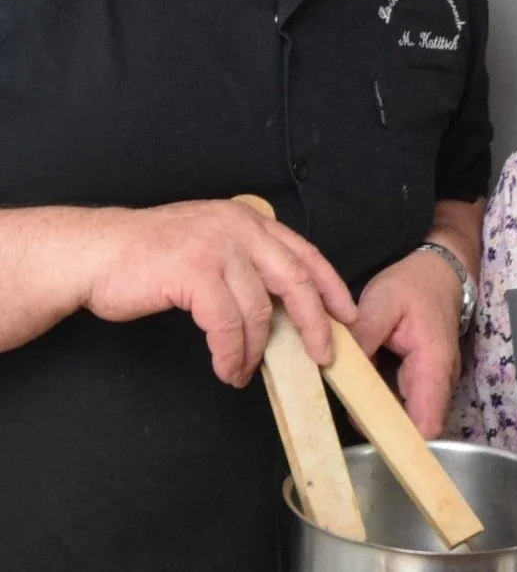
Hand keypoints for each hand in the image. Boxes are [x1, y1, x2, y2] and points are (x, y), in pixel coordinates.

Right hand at [81, 200, 356, 387]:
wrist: (97, 251)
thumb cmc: (149, 254)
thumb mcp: (208, 240)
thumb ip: (244, 259)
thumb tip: (280, 301)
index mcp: (247, 219)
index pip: (305, 252)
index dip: (331, 285)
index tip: (347, 314)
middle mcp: (238, 227)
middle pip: (295, 279)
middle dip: (313, 322)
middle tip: (323, 354)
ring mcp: (217, 247)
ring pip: (259, 310)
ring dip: (256, 350)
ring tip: (245, 370)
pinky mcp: (195, 272)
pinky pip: (227, 325)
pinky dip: (231, 353)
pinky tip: (226, 367)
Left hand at [350, 248, 463, 437]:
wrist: (438, 273)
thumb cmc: (414, 285)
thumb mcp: (383, 300)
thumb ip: (363, 334)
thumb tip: (336, 366)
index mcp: (433, 365)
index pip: (425, 425)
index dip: (399, 439)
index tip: (364, 431)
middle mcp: (439, 384)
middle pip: (413, 429)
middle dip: (378, 428)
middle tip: (342, 408)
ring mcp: (432, 387)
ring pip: (404, 420)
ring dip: (376, 415)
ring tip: (345, 395)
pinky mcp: (421, 385)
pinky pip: (400, 406)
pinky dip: (378, 402)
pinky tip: (357, 387)